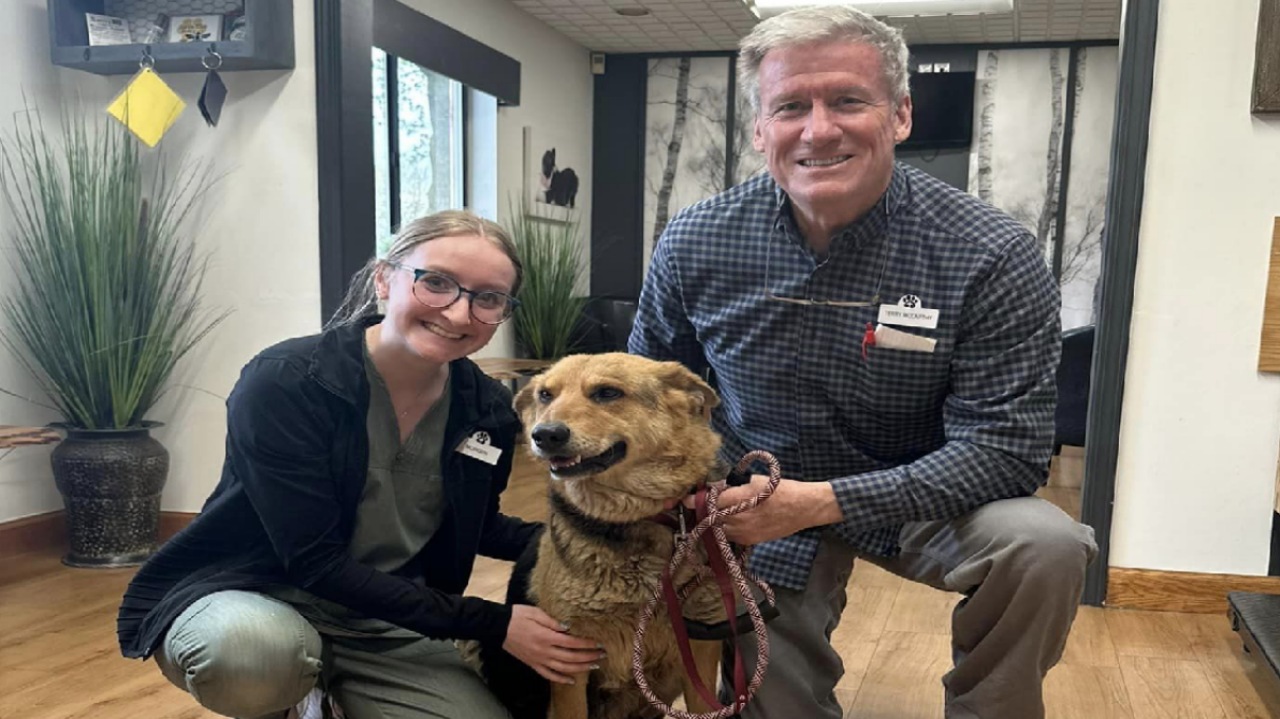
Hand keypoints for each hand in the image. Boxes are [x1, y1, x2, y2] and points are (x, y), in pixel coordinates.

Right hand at [502, 604, 604, 683]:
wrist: (498, 627)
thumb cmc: (517, 616)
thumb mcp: (536, 612)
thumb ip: (553, 621)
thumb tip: (569, 628)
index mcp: (546, 636)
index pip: (572, 642)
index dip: (587, 644)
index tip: (599, 643)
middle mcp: (544, 651)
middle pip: (571, 657)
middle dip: (588, 656)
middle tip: (602, 655)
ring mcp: (538, 660)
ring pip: (563, 668)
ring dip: (580, 668)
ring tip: (594, 666)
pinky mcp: (533, 664)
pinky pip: (549, 675)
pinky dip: (561, 679)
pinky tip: (572, 680)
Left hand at [685, 475, 842, 544]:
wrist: (804, 508)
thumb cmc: (781, 489)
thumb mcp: (755, 480)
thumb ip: (731, 485)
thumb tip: (713, 487)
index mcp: (741, 499)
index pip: (710, 501)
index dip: (695, 500)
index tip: (684, 499)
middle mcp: (739, 518)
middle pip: (710, 517)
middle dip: (703, 511)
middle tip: (699, 504)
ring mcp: (744, 532)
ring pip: (718, 529)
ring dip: (714, 521)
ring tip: (715, 512)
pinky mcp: (749, 541)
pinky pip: (729, 536)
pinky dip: (726, 528)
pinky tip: (731, 520)